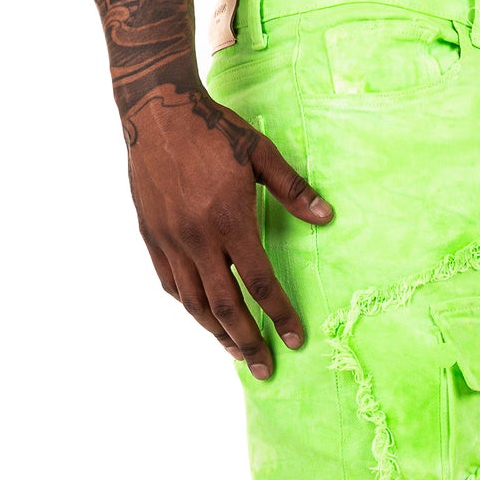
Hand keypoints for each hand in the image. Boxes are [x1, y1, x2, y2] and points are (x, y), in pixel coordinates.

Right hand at [125, 89, 333, 378]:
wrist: (155, 110)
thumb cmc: (213, 129)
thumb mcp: (259, 152)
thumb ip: (293, 190)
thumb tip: (327, 217)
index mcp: (229, 220)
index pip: (260, 282)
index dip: (280, 315)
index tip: (296, 339)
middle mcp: (198, 238)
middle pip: (227, 307)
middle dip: (249, 343)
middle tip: (265, 368)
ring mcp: (171, 240)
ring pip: (195, 302)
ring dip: (218, 333)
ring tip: (237, 352)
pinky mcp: (152, 236)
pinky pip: (171, 284)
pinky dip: (189, 306)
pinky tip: (204, 317)